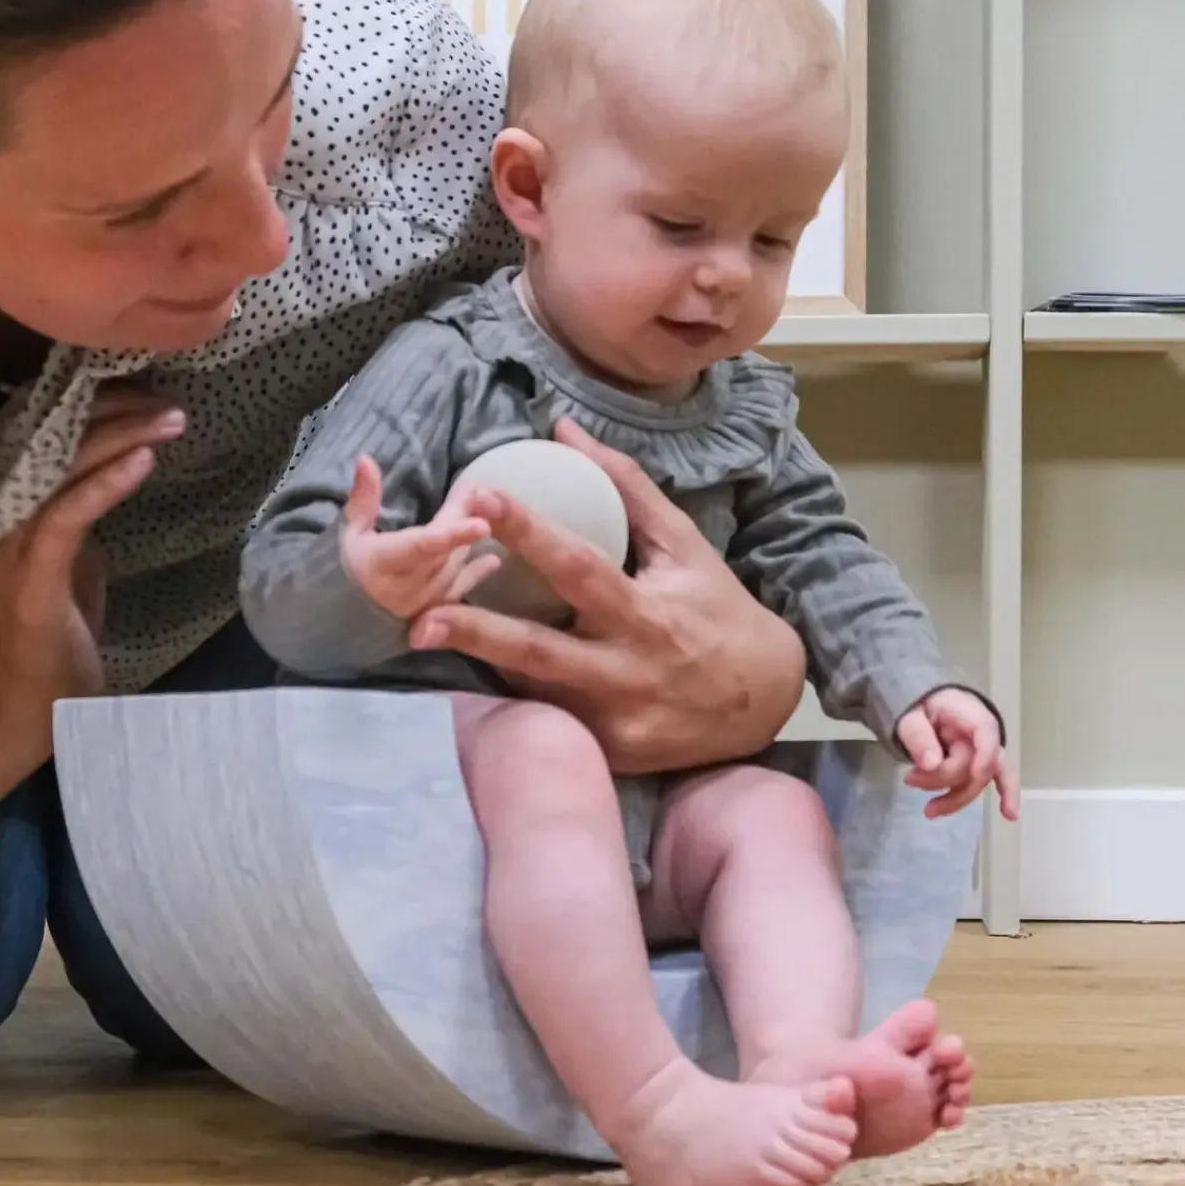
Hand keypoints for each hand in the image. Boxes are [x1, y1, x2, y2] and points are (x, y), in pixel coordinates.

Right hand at [0, 389, 185, 754]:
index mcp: (2, 505)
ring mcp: (6, 541)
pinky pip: (67, 514)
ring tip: (169, 419)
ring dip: (121, 436)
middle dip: (115, 411)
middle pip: (53, 438)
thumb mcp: (67, 565)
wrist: (10, 711)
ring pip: (61, 466)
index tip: (145, 390)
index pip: (43, 434)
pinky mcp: (27, 574)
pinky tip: (145, 461)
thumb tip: (111, 480)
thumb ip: (79, 521)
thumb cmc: (43, 644)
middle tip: (169, 401)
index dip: (93, 405)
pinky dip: (107, 483)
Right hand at [340, 455, 501, 617]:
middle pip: (443, 551)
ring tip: (485, 510)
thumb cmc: (348, 568)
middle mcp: (407, 587)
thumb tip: (365, 458)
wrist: (346, 620)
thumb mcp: (350, 533)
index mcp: (383, 564)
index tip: (482, 524)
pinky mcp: (433, 613)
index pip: (421, 547)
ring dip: (470, 540)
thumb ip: (363, 499)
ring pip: (455, 567)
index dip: (452, 535)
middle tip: (478, 491)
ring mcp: (423, 604)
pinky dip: (477, 572)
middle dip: (462, 520)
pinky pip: (460, 591)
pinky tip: (494, 558)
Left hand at [407, 419, 806, 775]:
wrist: (765, 700)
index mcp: (646, 614)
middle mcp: (627, 672)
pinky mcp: (609, 755)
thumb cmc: (718, 611)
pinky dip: (514, 698)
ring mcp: (615, 722)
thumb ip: (626, 488)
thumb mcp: (685, 544)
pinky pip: (550, 723)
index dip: (529, 532)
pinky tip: (476, 675)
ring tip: (428, 637)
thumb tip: (566, 430)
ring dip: (481, 668)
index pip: (579, 567)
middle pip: (539, 654)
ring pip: (533, 695)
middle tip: (419, 619)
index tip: (482, 497)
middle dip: (477, 635)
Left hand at [897, 687, 1019, 820]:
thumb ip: (918, 737)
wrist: (930, 709)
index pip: (985, 731)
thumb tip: (931, 764)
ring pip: (982, 780)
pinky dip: (1004, 797)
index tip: (972, 774)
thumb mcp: (910, 718)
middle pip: (976, 763)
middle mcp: (985, 732)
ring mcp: (988, 750)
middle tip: (909, 779)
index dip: (983, 756)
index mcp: (967, 712)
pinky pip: (997, 781)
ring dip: (956, 799)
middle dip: (942, 778)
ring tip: (929, 811)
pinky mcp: (985, 765)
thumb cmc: (923, 710)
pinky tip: (1010, 815)